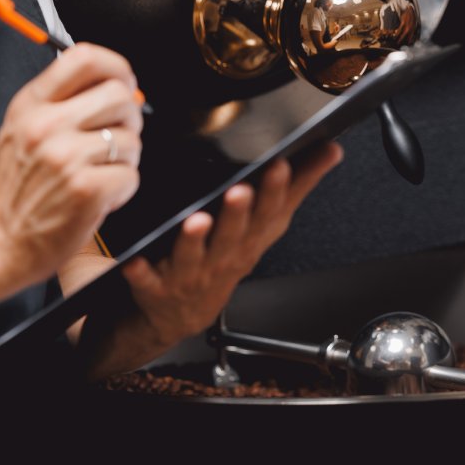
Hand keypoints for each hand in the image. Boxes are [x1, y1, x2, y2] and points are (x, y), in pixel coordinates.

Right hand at [0, 43, 141, 288]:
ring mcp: (66, 156)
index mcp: (32, 104)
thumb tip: (119, 84)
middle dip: (130, 119)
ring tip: (101, 173)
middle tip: (117, 140)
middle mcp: (46, 125)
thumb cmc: (18, 188)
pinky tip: (101, 196)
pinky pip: (131, 176)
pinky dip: (123, 189)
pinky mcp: (86, 188)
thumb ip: (63, 102)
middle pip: (120, 95)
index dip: (118, 67)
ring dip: (126, 160)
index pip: (85, 57)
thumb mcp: (24, 129)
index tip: (125, 83)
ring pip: (131, 139)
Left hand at [120, 144, 342, 349]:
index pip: (270, 212)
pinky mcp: (158, 288)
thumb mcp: (268, 225)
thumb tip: (330, 150)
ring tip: (198, 222)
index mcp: (251, 239)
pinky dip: (141, 273)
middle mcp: (224, 258)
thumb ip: (298, 185)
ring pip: (195, 257)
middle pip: (234, 235)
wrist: (179, 313)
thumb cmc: (226, 261)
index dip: (278, 190)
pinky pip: (147, 281)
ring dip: (196, 241)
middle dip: (240, 214)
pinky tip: (134, 261)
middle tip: (241, 191)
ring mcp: (192, 275)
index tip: (281, 164)